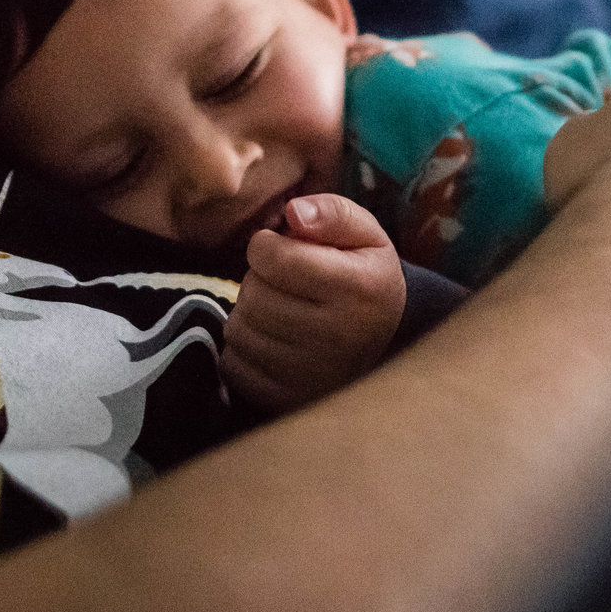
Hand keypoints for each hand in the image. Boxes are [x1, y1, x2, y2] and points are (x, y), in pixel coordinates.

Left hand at [224, 194, 407, 414]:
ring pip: (238, 328)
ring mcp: (311, 375)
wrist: (378, 345)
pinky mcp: (285, 400)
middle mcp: (340, 338)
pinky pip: (232, 363)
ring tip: (279, 311)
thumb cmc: (362, 278)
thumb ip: (332, 212)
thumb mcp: (365, 235)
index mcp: (362, 288)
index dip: (267, 245)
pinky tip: (272, 341)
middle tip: (284, 285)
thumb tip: (293, 213)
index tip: (282, 250)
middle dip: (258, 280)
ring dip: (249, 312)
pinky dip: (242, 348)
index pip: (275, 257)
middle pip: (253, 293)